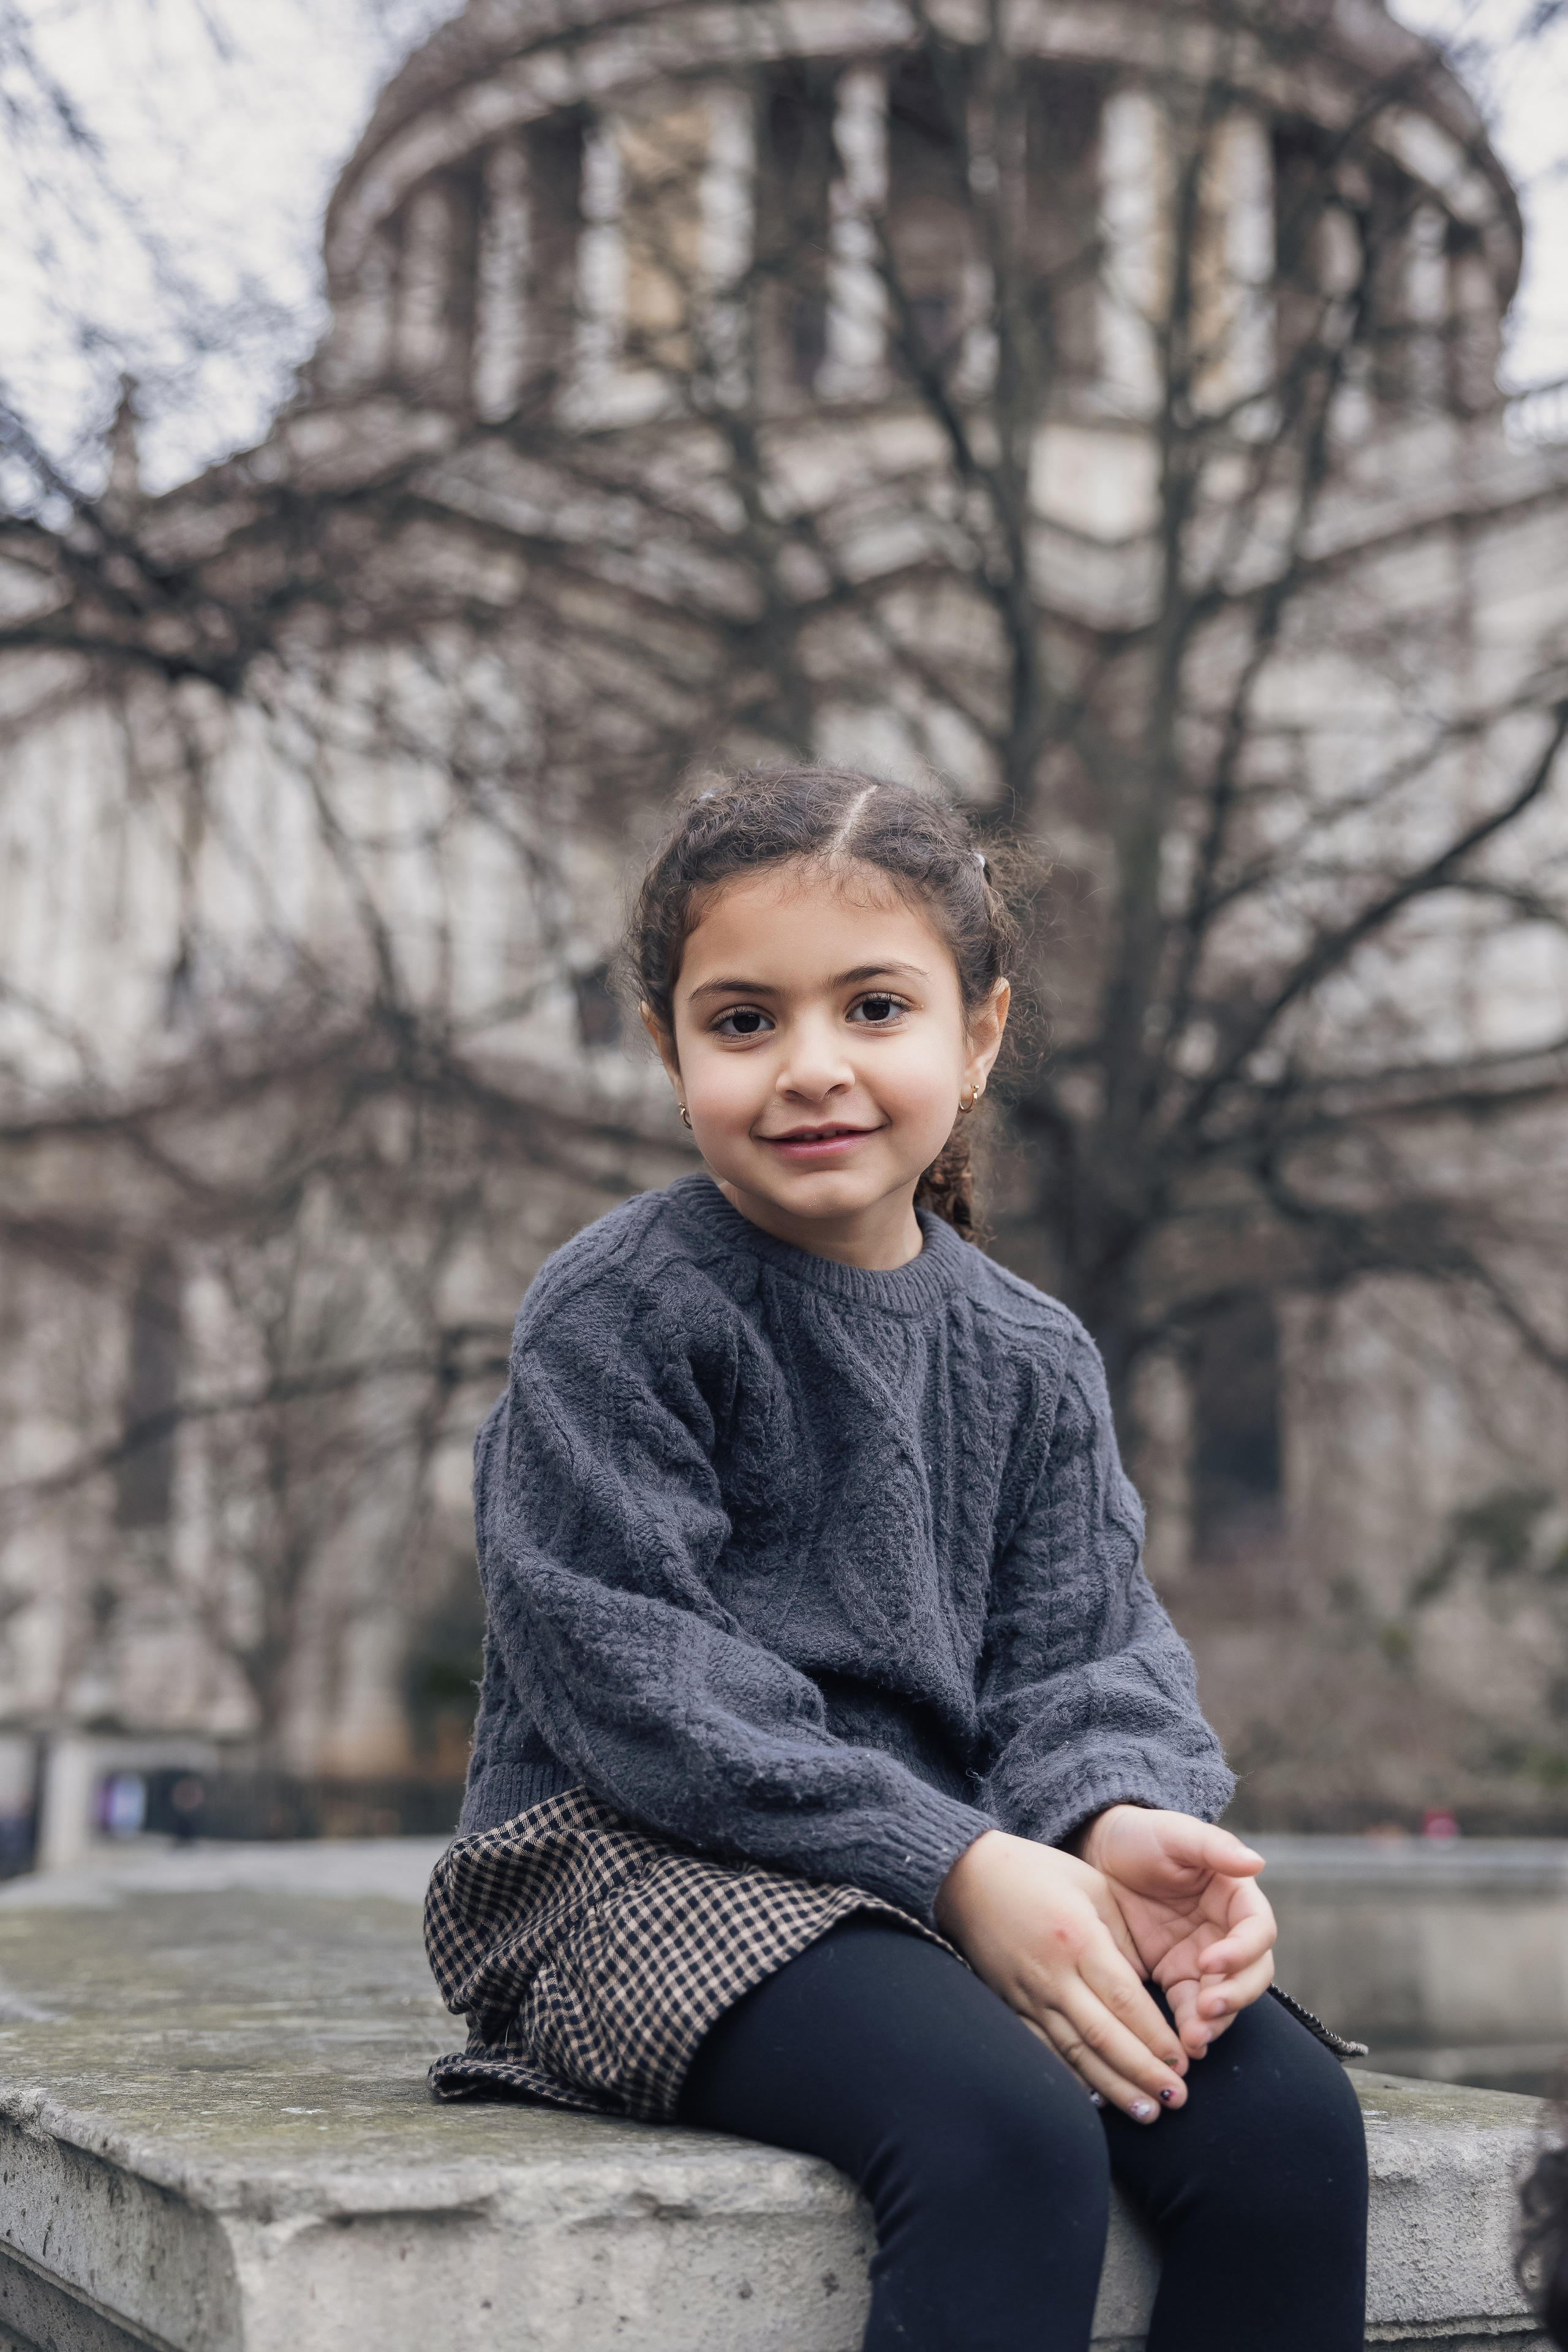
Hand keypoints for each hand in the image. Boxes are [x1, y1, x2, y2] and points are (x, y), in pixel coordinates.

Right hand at [934, 1829, 1189, 2121]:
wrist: (967, 1877)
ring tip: (1147, 2112)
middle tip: (1178, 2099)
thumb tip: (1150, 1984)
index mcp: (1079, 1939)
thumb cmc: (1037, 1873)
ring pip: (1076, 2052)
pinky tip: (1097, 2099)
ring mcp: (1028, 1994)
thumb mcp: (1091, 1887)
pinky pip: (1044, 2050)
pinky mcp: (1010, 2006)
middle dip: (1143, 2072)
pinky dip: (1072, 2077)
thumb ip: (1121, 1935)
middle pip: (1104, 2035)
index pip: (1125, 2000)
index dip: (1156, 2037)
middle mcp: (1053, 1974)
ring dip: (1114, 2086)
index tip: (1183, 2062)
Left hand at [1076, 1807, 1275, 2058]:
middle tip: (1206, 2011)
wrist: (1096, 1856)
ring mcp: (1203, 1960)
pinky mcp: (1177, 1979)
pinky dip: (1191, 2028)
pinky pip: (1192, 2010)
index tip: (1212, 1961)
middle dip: (1234, 1996)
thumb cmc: (1140, 1836)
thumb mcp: (1173, 1834)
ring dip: (1215, 2022)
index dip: (1242, 1951)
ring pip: (1226, 2000)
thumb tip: (1256, 1863)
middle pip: (1251, 1974)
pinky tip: (1180, 2044)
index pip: (1257, 1930)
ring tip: (1192, 2039)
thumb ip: (1213, 1846)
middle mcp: (1227, 1933)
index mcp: (1235, 1897)